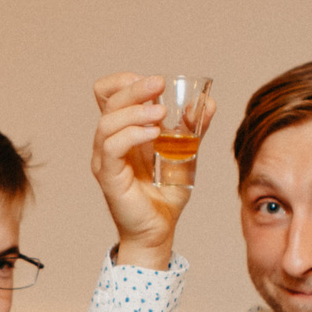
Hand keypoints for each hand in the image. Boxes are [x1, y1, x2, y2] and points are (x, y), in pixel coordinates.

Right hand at [90, 74, 203, 270]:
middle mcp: (108, 141)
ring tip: (161, 114)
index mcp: (122, 131)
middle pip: (108, 100)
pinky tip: (155, 134)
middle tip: (160, 84)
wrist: (159, 231)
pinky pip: (111, 146)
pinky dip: (133, 134)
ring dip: (135, 110)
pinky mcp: (108, 176)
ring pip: (107, 121)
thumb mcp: (185, 153)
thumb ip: (193, 128)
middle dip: (135, 88)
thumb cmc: (165, 195)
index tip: (154, 82)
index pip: (107, 93)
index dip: (125, 80)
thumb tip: (207, 102)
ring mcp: (104, 158)